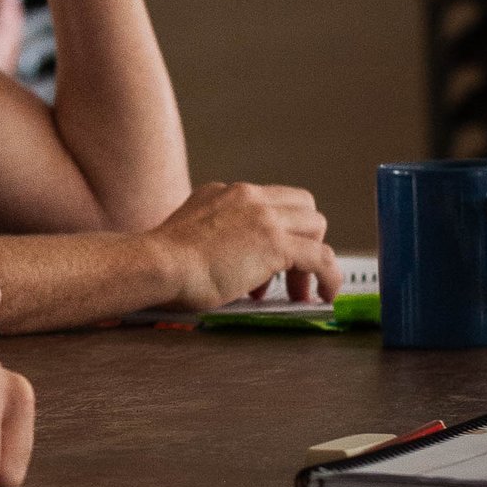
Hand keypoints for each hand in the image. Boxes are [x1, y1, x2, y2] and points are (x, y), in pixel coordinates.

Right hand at [150, 179, 341, 307]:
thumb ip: (211, 231)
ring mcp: (264, 218)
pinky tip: (325, 294)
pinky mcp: (276, 244)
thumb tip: (225, 255)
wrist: (158, 264)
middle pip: (302, 207)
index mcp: (226, 193)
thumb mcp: (189, 230)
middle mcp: (248, 197)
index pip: (272, 200)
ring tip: (298, 291)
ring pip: (316, 227)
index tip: (270, 258)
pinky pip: (321, 257)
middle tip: (288, 275)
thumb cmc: (161, 261)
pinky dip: (329, 276)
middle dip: (302, 240)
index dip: (280, 229)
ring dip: (312, 259)